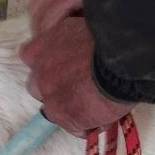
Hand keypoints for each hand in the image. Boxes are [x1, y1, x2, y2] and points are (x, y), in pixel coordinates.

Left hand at [20, 16, 133, 136]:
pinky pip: (75, 127)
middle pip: (39, 87)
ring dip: (70, 109)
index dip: (52, 65)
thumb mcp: (77, 28)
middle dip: (56, 89)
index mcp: (39, 48)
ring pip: (55, 110)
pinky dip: (88, 125)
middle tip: (79, 87)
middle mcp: (38, 73)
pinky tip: (104, 117)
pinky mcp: (63, 116)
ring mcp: (49, 96)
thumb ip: (65, 39)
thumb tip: (73, 49)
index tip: (66, 67)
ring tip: (94, 106)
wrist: (120, 59)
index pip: (33, 59)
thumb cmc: (106, 39)